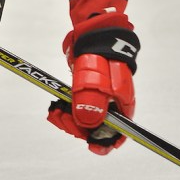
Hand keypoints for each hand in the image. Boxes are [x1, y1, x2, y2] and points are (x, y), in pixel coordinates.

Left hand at [47, 13, 139, 154]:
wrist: (92, 34)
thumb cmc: (100, 54)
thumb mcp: (96, 79)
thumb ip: (92, 102)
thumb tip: (87, 124)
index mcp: (123, 104)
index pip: (120, 133)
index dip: (105, 143)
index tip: (90, 146)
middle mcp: (113, 105)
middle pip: (99, 129)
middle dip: (79, 128)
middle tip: (62, 118)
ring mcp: (101, 99)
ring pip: (86, 120)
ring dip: (70, 120)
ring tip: (56, 112)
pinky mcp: (88, 93)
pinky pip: (78, 109)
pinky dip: (67, 111)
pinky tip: (56, 107)